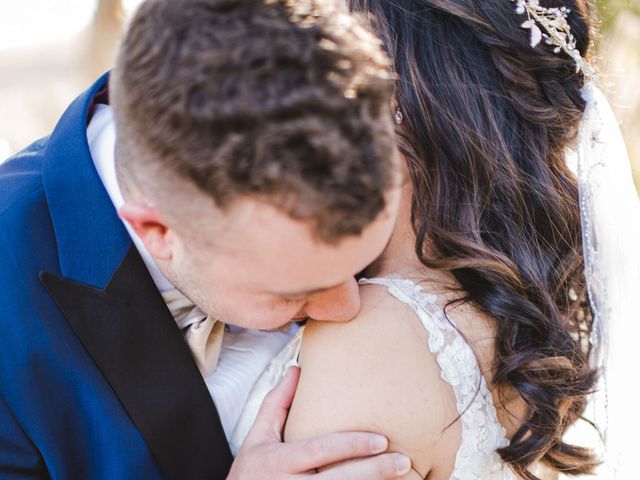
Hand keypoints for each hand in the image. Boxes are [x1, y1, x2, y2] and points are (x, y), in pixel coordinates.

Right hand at [227, 367, 411, 478]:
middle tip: (403, 461)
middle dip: (372, 471)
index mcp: (277, 462)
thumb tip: (296, 369)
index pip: (319, 451)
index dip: (350, 446)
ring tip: (404, 477)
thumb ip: (277, 404)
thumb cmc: (249, 473)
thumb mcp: (257, 437)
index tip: (381, 440)